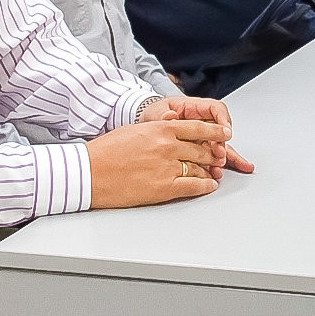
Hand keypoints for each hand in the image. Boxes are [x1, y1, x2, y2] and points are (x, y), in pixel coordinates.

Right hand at [85, 119, 230, 207]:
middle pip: (202, 149)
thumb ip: (157, 131)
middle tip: (218, 156)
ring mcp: (168, 167)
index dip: (215, 131)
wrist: (89, 172)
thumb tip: (172, 134)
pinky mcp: (165, 188)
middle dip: (212, 154)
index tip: (224, 133)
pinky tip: (208, 185)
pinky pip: (194, 186)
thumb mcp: (135, 130)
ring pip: (200, 168)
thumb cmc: (105, 152)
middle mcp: (168, 146)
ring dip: (209, 171)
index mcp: (161, 128)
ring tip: (213, 172)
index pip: (197, 127)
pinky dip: (205, 186)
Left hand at [141, 95, 253, 176]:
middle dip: (222, 143)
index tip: (225, 130)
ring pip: (221, 145)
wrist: (145, 130)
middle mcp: (202, 122)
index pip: (216, 108)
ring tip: (222, 167)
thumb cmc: (153, 117)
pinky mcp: (200, 149)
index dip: (223, 119)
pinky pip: (214, 156)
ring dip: (226, 156)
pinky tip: (232, 169)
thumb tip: (171, 116)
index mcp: (194, 108)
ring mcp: (202, 137)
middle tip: (219, 154)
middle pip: (220, 130)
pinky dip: (222, 163)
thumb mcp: (154, 113)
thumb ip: (162, 115)